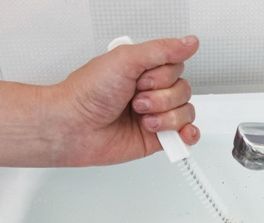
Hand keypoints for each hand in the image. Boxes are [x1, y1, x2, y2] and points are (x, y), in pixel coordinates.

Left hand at [49, 36, 199, 165]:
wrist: (73, 127)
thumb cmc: (88, 93)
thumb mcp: (125, 59)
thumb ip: (161, 50)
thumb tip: (190, 43)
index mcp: (143, 69)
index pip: (176, 66)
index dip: (164, 75)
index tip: (142, 79)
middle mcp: (151, 90)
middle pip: (184, 90)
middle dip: (162, 98)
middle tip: (136, 101)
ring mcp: (155, 115)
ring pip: (186, 112)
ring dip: (167, 117)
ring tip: (143, 119)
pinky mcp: (157, 138)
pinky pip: (185, 135)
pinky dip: (187, 134)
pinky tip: (179, 134)